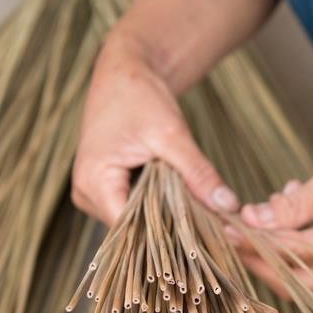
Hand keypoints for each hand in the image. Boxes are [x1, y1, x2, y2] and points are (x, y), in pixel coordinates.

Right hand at [72, 30, 237, 224]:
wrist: (125, 74)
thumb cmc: (139, 96)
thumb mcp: (171, 134)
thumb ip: (197, 172)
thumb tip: (227, 206)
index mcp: (93, 183)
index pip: (131, 231)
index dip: (168, 236)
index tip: (204, 238)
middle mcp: (86, 194)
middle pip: (133, 229)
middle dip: (171, 227)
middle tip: (210, 228)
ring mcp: (94, 193)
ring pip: (137, 221)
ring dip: (167, 217)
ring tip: (198, 213)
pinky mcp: (107, 188)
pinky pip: (136, 208)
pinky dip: (159, 205)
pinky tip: (183, 202)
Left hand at [234, 124, 312, 292]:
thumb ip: (297, 204)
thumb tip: (255, 219)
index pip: (292, 253)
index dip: (254, 242)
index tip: (224, 227)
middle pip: (294, 280)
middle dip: (258, 258)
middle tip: (230, 231)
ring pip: (303, 277)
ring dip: (276, 251)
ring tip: (267, 209)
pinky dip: (295, 245)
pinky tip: (291, 209)